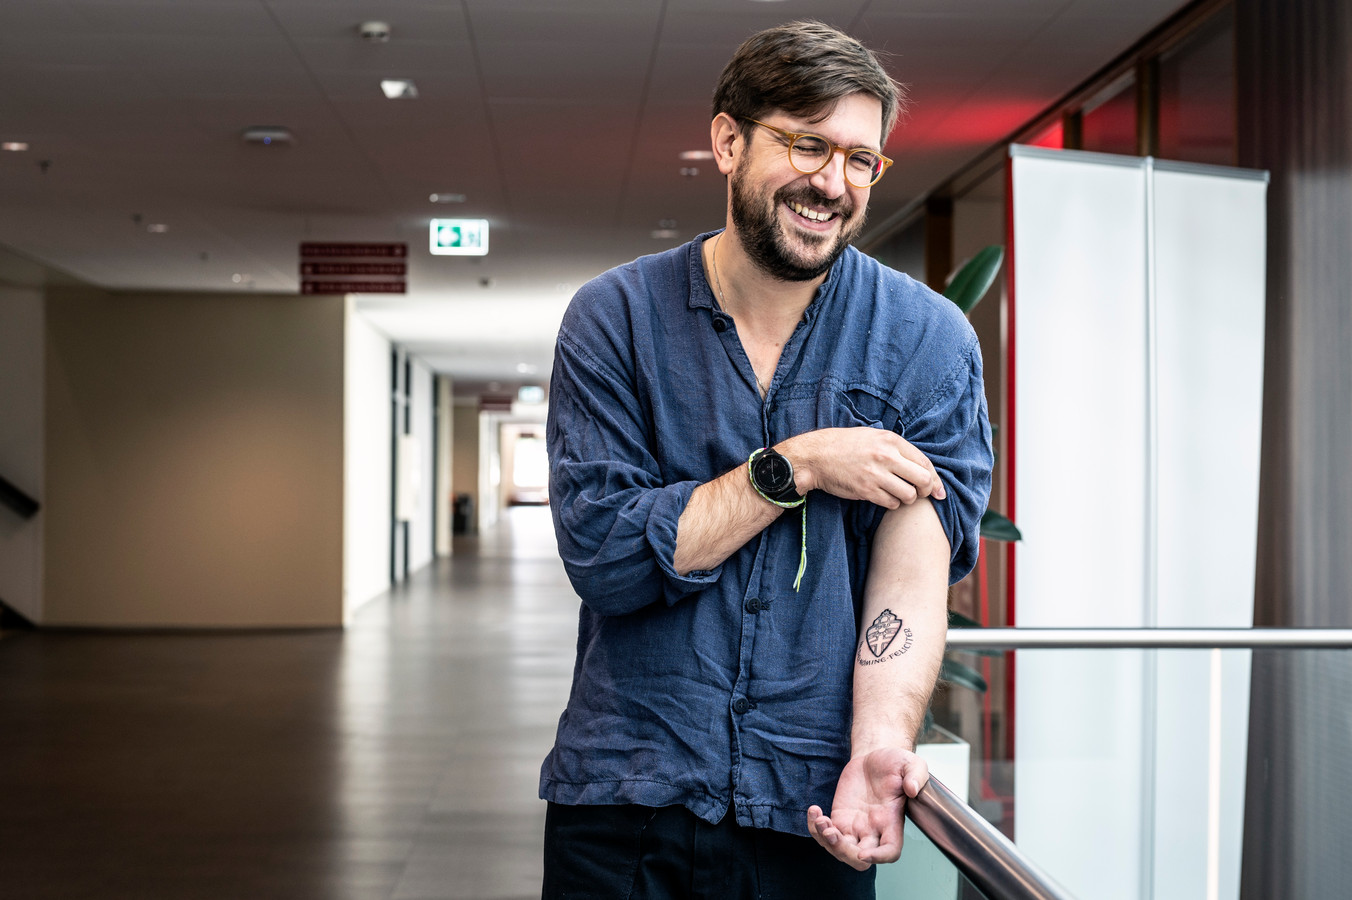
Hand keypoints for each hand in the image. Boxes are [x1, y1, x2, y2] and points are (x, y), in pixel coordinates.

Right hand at [781, 428, 945, 507]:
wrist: (816, 456)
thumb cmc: (845, 445)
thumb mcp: (872, 436)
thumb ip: (896, 448)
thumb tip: (921, 466)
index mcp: (891, 440)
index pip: (924, 462)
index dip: (935, 480)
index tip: (939, 491)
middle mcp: (886, 456)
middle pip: (923, 480)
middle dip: (926, 491)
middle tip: (921, 494)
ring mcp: (876, 474)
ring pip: (909, 495)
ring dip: (908, 498)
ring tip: (900, 495)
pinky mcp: (866, 490)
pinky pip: (891, 503)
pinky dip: (892, 503)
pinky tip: (885, 498)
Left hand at [806, 747, 928, 869]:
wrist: (875, 756)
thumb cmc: (895, 763)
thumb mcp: (911, 763)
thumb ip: (915, 775)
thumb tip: (912, 788)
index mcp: (892, 821)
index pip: (889, 851)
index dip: (878, 858)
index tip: (862, 853)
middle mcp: (873, 830)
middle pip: (859, 858)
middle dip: (843, 852)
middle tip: (831, 832)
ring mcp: (855, 826)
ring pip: (839, 850)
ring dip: (826, 841)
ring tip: (820, 818)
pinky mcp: (840, 817)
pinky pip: (825, 834)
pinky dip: (815, 828)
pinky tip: (814, 811)